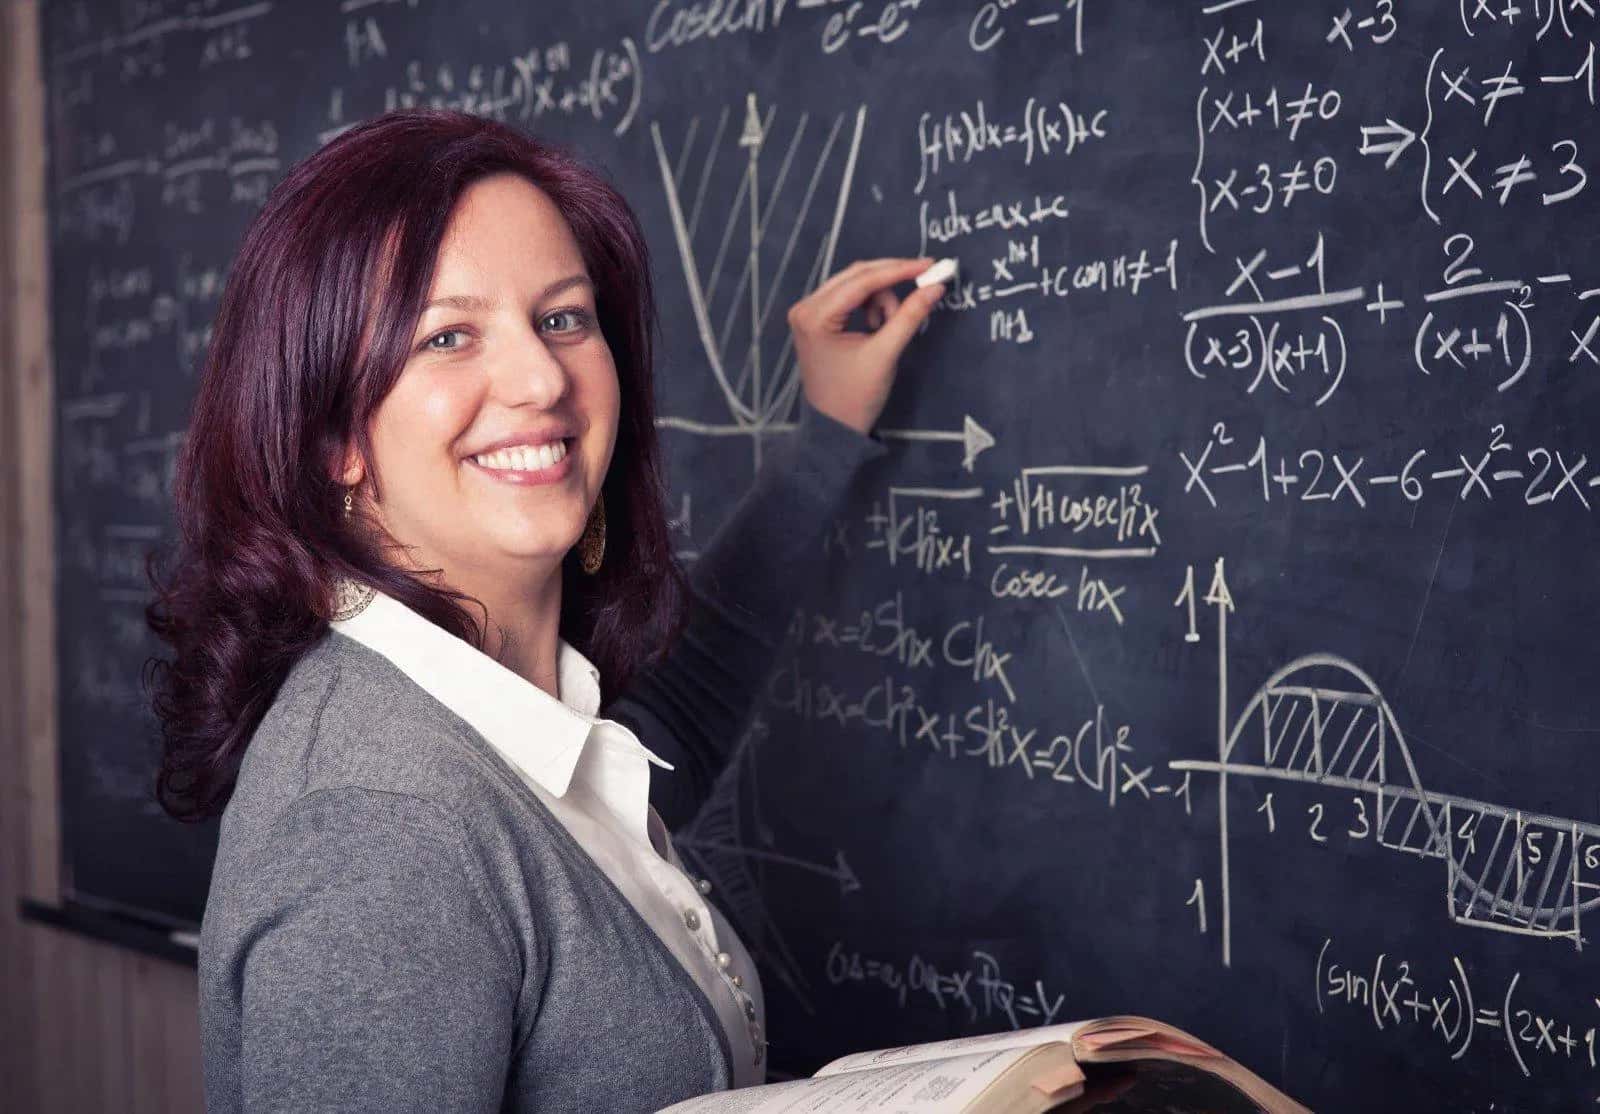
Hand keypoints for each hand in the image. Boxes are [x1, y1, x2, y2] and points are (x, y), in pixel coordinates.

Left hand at [786, 257, 945, 435]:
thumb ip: (909, 317)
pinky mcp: (816, 318)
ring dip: (881, 298)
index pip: (862, 280)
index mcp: (815, 316)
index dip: (899, 270)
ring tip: (888, 327)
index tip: (929, 265)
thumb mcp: (885, 354)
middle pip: (857, 275)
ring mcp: (808, 312)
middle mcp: (806, 307)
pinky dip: (871, 305)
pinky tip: (877, 327)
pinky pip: (850, 296)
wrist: (835, 427)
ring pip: (856, 284)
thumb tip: (935, 287)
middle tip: (925, 281)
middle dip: (891, 281)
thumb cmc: (854, 397)